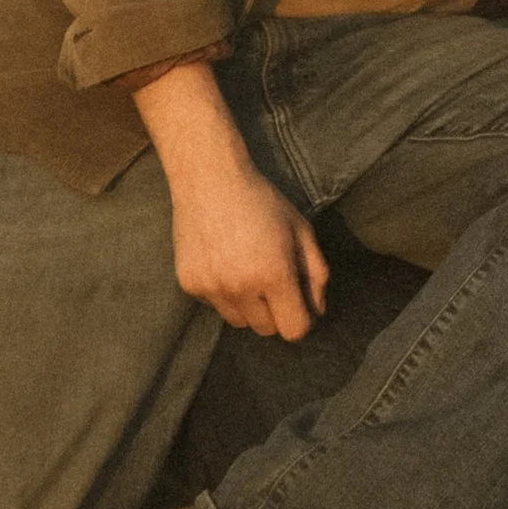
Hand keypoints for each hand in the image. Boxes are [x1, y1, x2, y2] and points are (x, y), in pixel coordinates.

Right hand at [130, 59, 329, 338]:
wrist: (209, 178)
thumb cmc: (262, 200)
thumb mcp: (301, 230)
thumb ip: (316, 273)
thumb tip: (318, 311)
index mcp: (274, 274)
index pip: (293, 330)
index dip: (301, 319)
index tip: (298, 301)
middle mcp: (241, 288)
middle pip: (266, 330)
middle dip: (275, 313)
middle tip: (272, 282)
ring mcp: (211, 288)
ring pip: (239, 322)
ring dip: (248, 307)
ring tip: (246, 271)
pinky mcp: (189, 284)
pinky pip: (215, 305)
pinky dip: (223, 293)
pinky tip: (223, 262)